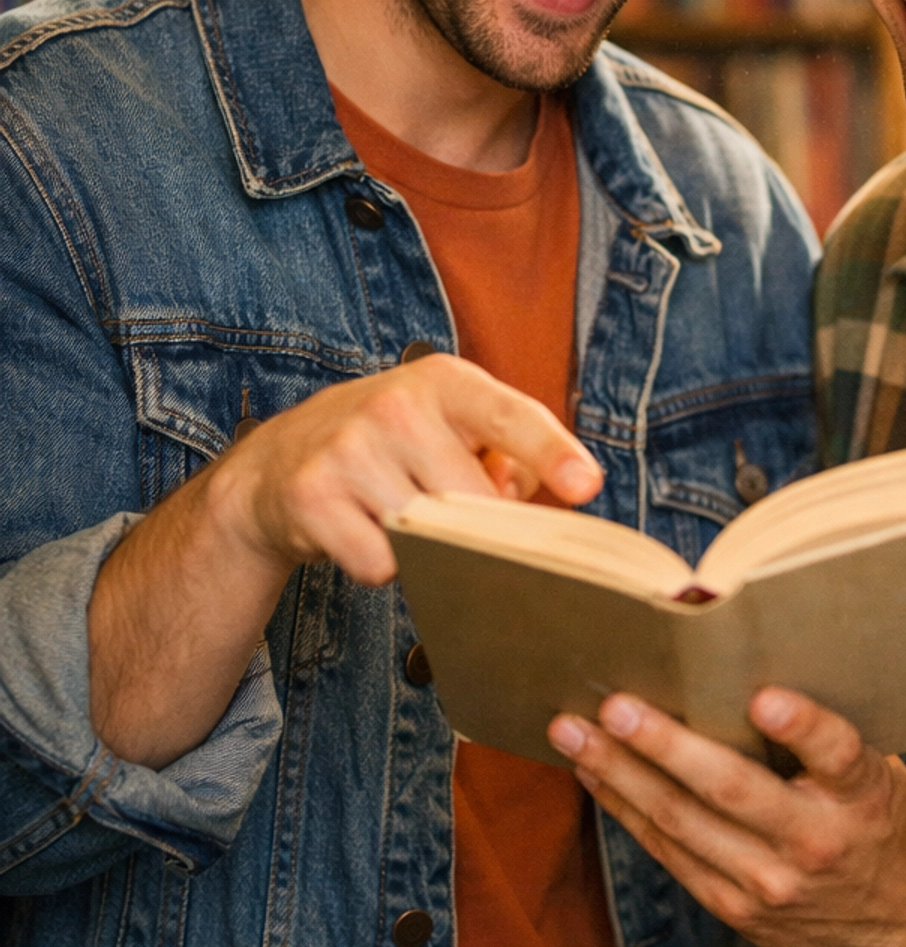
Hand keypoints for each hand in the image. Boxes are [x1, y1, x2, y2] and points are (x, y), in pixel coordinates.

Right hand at [205, 354, 602, 586]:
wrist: (278, 462)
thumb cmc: (390, 444)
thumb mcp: (450, 426)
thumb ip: (505, 458)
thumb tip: (522, 504)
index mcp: (444, 381)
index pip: (510, 416)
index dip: (552, 453)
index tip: (586, 486)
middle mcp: (396, 406)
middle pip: (475, 502)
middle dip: (475, 524)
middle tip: (440, 505)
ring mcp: (350, 450)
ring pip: (428, 539)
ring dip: (423, 546)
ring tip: (394, 511)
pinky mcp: (313, 497)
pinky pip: (380, 565)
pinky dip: (380, 565)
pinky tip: (361, 530)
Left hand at [548, 685, 905, 946]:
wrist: (902, 917)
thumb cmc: (878, 813)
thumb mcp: (879, 766)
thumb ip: (822, 729)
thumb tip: (735, 651)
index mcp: (866, 796)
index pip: (840, 755)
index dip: (804, 726)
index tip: (765, 698)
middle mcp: (819, 843)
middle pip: (735, 790)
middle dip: (665, 745)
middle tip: (614, 705)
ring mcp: (773, 885)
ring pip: (683, 824)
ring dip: (621, 775)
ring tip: (574, 733)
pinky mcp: (738, 910)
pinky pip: (671, 854)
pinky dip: (627, 811)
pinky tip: (595, 775)